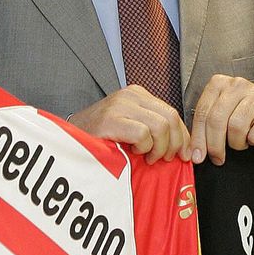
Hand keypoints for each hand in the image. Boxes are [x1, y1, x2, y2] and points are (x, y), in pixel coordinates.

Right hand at [67, 86, 189, 162]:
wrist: (70, 139)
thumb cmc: (102, 138)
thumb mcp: (131, 128)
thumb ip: (153, 130)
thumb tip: (182, 147)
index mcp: (138, 95)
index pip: (173, 112)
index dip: (183, 136)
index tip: (183, 155)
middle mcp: (131, 95)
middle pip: (171, 117)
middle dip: (175, 143)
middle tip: (166, 159)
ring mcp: (120, 105)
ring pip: (161, 125)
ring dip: (160, 148)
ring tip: (148, 157)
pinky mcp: (111, 119)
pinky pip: (143, 134)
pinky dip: (144, 147)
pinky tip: (133, 152)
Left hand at [189, 74, 253, 165]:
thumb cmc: (242, 112)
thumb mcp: (220, 114)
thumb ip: (205, 129)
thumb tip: (195, 155)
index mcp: (218, 84)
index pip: (202, 113)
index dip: (198, 139)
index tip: (198, 157)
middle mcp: (236, 84)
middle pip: (217, 120)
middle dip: (215, 145)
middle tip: (218, 158)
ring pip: (237, 126)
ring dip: (237, 143)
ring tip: (240, 142)